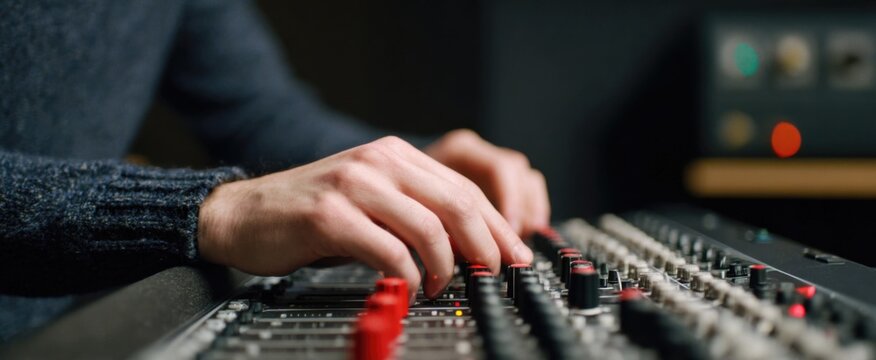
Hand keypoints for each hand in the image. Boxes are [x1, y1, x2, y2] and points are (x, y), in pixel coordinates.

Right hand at [198, 136, 532, 299]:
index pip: (462, 188)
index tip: (515, 254)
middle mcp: (379, 162)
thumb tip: (469, 247)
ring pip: (429, 226)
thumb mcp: (371, 200)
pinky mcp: (329, 216)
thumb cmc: (310, 213)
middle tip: (494, 274)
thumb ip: (414, 212)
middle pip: (456, 203)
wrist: (243, 213)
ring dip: (447, 264)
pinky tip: (410, 286)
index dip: (496, 224)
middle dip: (485, 244)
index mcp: (394, 155)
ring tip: (444, 285)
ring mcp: (354, 185)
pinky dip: (408, 274)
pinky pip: (388, 250)